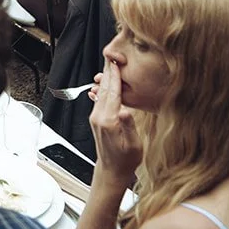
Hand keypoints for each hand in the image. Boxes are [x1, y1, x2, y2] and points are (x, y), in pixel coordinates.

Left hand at [88, 62, 142, 184]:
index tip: (117, 63)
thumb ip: (128, 127)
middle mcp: (99, 117)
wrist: (111, 171)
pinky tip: (108, 83)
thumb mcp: (133, 145)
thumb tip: (125, 111)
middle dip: (108, 73)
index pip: (113, 93)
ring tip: (110, 66)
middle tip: (112, 57)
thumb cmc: (125, 160)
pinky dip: (105, 88)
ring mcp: (96, 118)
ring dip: (106, 78)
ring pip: (101, 93)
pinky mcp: (96, 120)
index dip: (115, 77)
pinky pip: (100, 99)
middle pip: (105, 89)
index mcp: (108, 120)